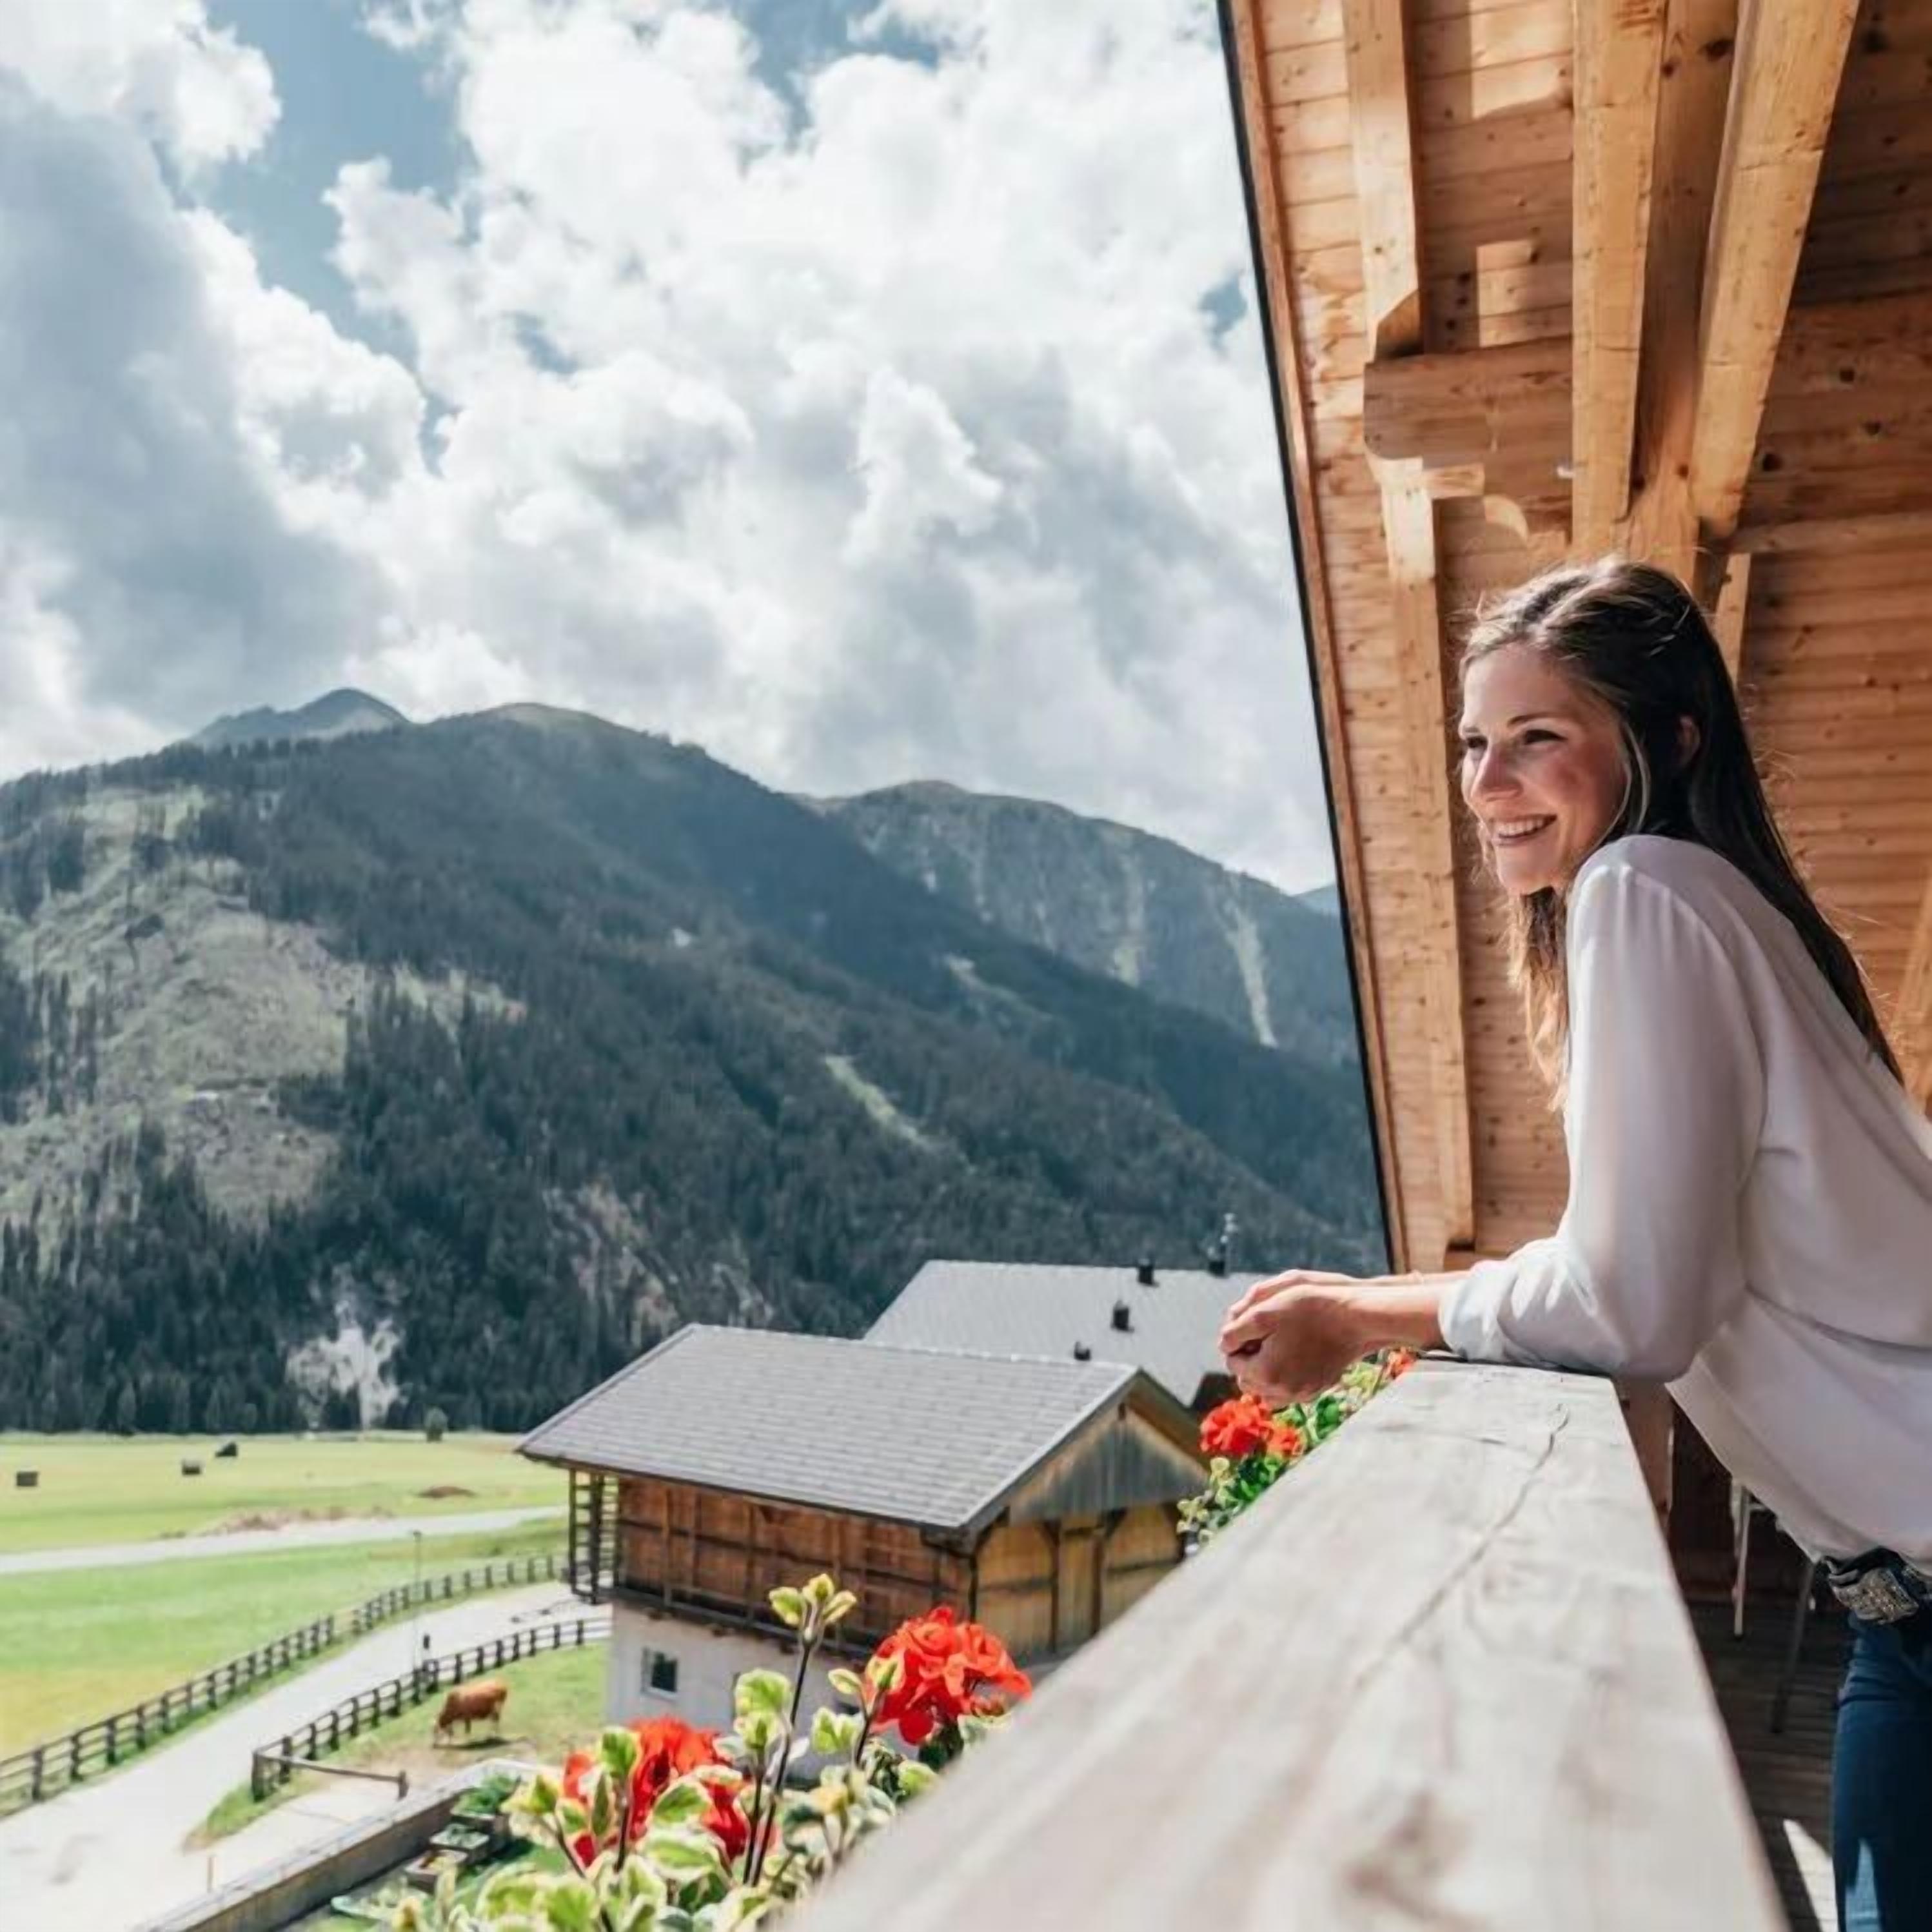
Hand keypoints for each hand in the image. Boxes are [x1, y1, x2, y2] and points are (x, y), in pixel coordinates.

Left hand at [1218, 1270, 1371, 1407]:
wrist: (1355, 1319)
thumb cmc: (1310, 1309)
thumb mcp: (1265, 1311)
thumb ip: (1236, 1330)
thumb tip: (1223, 1345)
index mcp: (1265, 1372)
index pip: (1232, 1361)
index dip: (1238, 1341)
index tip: (1252, 1324)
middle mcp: (1282, 1390)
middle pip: (1247, 1380)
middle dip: (1248, 1359)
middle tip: (1261, 1335)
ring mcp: (1302, 1393)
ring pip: (1266, 1390)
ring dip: (1263, 1371)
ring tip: (1274, 1345)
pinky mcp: (1316, 1390)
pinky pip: (1288, 1391)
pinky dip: (1282, 1377)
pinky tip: (1290, 1354)